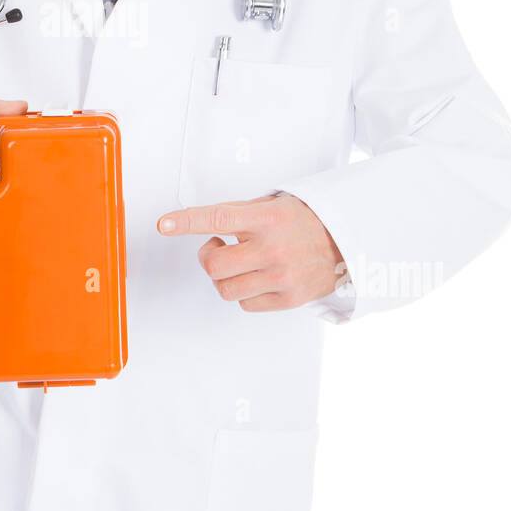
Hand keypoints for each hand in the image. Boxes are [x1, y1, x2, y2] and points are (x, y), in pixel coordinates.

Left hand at [157, 193, 347, 311]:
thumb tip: (200, 224)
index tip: (164, 224)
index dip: (187, 221)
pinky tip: (257, 277)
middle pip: (214, 266)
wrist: (346, 241)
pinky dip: (244, 292)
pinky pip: (245, 304)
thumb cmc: (303, 221)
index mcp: (267, 218)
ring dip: (224, 277)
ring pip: (226, 289)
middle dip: (208, 257)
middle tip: (218, 247)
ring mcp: (282, 277)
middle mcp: (274, 248)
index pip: (219, 218)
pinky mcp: (289, 299)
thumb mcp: (273, 205)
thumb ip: (238, 214)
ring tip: (240, 264)